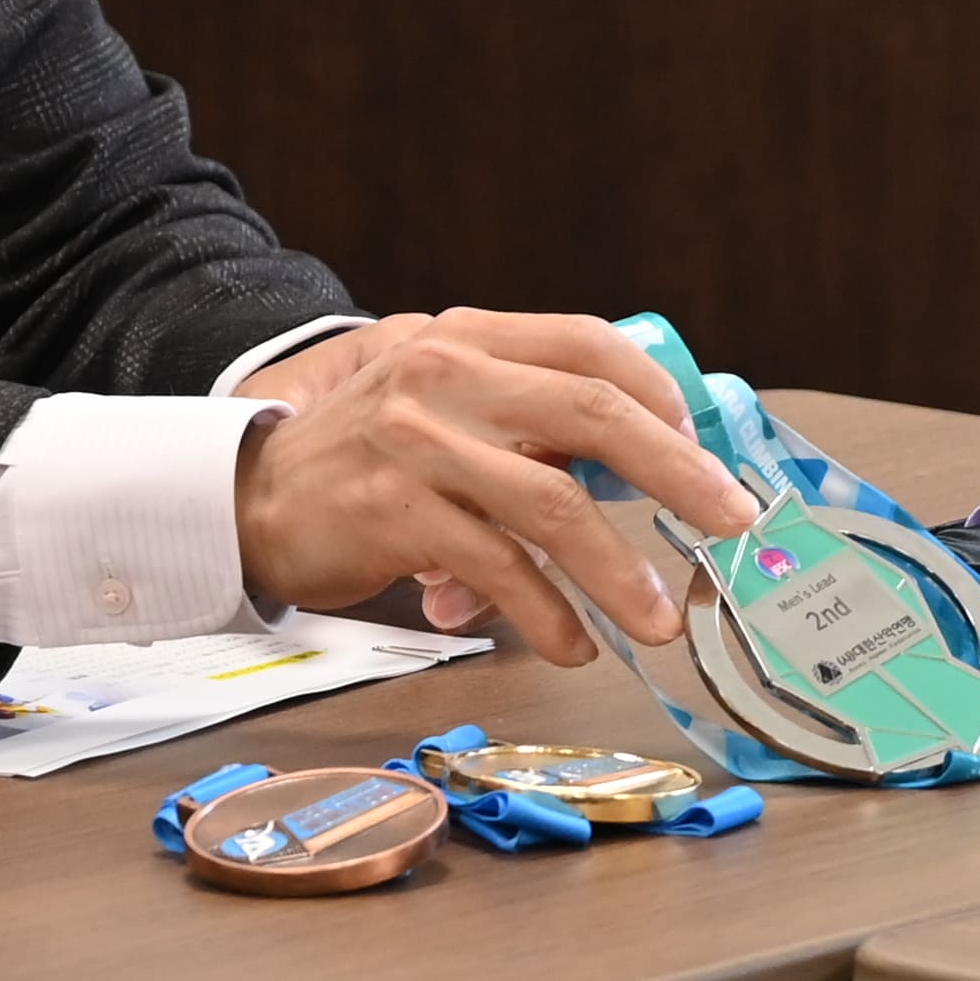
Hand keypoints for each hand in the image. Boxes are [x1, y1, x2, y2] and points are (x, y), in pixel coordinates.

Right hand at [226, 310, 760, 667]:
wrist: (248, 494)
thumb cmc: (367, 455)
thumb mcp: (445, 402)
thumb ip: (527, 415)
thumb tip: (646, 460)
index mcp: (471, 336)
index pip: (591, 345)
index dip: (661, 397)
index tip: (705, 451)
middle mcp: (446, 374)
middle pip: (593, 414)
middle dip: (677, 473)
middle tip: (731, 520)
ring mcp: (418, 442)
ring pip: (553, 505)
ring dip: (618, 570)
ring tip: (656, 619)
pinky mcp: (393, 510)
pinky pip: (496, 567)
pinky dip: (546, 613)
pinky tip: (572, 644)